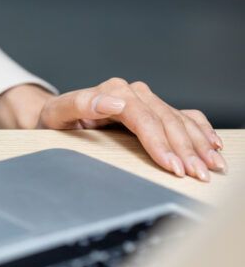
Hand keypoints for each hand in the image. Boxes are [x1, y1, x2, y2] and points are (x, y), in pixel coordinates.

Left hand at [0, 80, 225, 180]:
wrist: (55, 115)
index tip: (172, 166)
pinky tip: (212, 144)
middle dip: (185, 149)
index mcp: (113, 91)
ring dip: (198, 143)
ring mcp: (145, 99)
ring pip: (179, 120)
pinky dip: (200, 130)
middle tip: (198, 175)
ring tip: (211, 166)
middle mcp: (133, 92)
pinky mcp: (152, 108)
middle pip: (166, 121)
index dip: (160, 143)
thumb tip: (112, 101)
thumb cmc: (55, 118)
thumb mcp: (58, 113)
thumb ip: (81, 104)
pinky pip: (183, 116)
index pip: (144, 118)